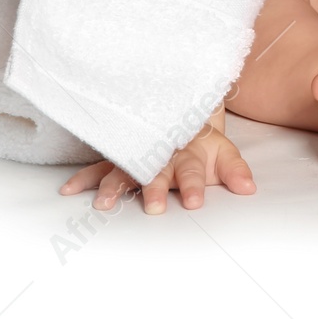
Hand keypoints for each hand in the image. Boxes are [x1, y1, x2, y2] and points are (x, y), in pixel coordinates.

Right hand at [58, 108, 254, 213]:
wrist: (184, 111)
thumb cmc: (203, 142)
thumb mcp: (225, 153)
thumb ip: (236, 171)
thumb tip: (249, 188)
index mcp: (189, 153)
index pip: (193, 171)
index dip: (195, 186)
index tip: (195, 203)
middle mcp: (161, 153)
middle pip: (157, 171)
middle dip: (154, 189)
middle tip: (153, 207)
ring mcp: (139, 153)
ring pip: (125, 168)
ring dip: (114, 186)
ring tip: (103, 203)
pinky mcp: (121, 156)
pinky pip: (100, 166)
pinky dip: (84, 178)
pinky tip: (67, 190)